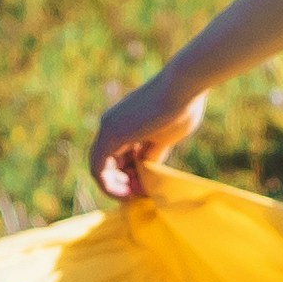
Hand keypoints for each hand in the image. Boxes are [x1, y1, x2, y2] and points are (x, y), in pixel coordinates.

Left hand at [89, 64, 209, 206]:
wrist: (184, 85)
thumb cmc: (181, 108)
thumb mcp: (164, 138)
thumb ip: (151, 154)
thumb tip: (146, 172)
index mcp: (123, 123)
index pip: (114, 157)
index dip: (126, 177)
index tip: (144, 187)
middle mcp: (110, 124)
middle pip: (105, 164)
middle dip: (121, 183)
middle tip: (140, 195)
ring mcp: (108, 127)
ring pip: (99, 168)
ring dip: (116, 187)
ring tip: (137, 195)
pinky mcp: (111, 133)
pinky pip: (98, 168)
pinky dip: (109, 185)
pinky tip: (128, 193)